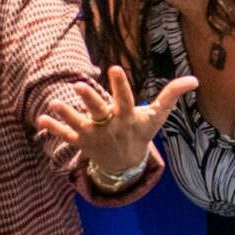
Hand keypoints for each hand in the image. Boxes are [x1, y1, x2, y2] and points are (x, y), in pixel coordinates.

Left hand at [34, 65, 197, 185]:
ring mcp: (93, 136)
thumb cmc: (141, 132)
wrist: (126, 166)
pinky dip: (53, 128)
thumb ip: (171, 95)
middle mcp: (109, 126)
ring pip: (78, 125)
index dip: (120, 85)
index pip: (124, 99)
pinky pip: (65, 137)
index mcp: (126, 118)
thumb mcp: (156, 116)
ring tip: (52, 103)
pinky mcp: (81, 143)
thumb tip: (194, 79)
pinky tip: (40, 119)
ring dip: (65, 115)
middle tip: (78, 85)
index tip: (114, 69)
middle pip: (98, 112)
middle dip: (88, 99)